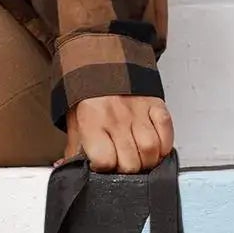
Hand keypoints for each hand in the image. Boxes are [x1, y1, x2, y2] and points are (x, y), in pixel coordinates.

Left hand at [59, 95, 173, 173]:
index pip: (105, 161)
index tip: (103, 165)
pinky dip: (164, 146)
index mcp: (92, 121)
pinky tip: (154, 147)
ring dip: (147, 161)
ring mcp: (138, 111)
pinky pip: (166, 133)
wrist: (101, 62)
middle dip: (127, 170)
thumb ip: (73, 151)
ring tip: (139, 158)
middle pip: (131, 162)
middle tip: (122, 163)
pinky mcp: (155, 104)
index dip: (104, 169)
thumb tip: (67, 170)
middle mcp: (116, 117)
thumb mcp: (74, 123)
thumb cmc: (86, 95)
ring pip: (151, 150)